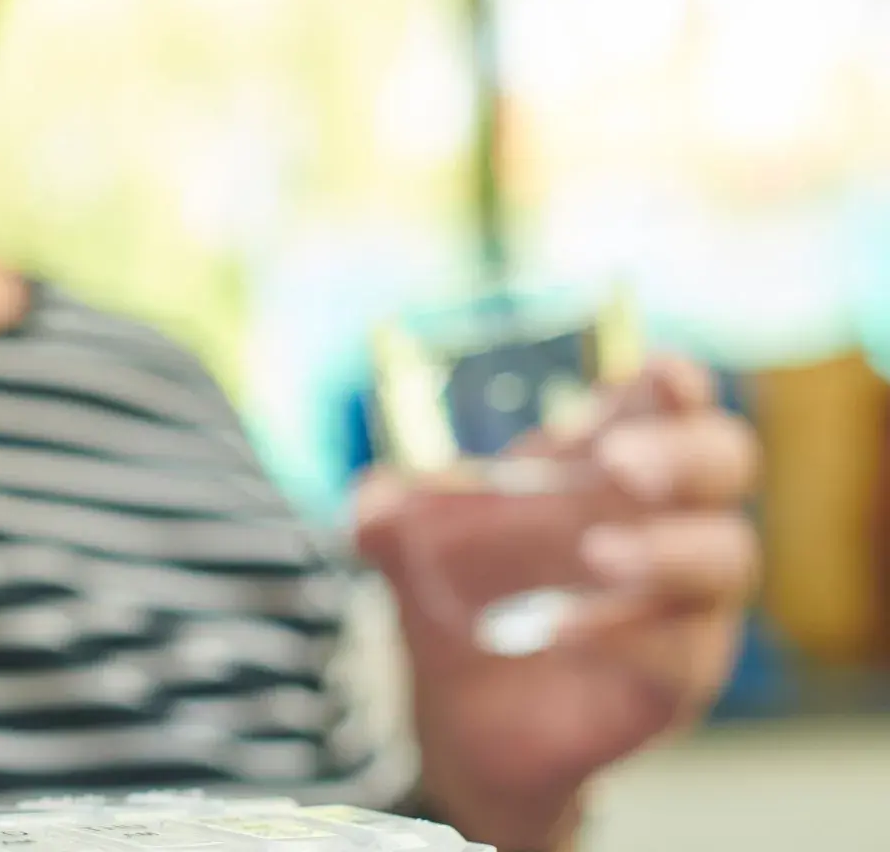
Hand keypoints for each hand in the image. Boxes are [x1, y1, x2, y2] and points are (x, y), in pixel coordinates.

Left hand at [353, 356, 759, 848]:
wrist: (465, 725)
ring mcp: (682, 601)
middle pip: (723, 462)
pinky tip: (563, 631)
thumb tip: (371, 502)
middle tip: (622, 462)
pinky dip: (625, 633)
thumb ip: (388, 517)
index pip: (668, 404)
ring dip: (663, 551)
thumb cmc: (461, 605)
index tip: (660, 370)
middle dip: (682, 454)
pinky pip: (682, 651)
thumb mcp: (411, 553)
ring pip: (722, 558)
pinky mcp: (676, 677)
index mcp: (606, 467)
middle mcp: (664, 520)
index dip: (673, 383)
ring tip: (596, 554)